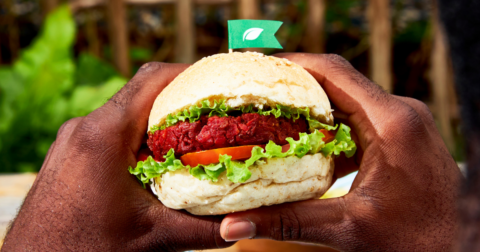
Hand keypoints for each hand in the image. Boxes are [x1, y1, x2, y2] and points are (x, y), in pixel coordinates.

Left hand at [2, 63, 230, 250]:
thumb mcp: (154, 238)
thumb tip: (242, 222)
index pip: (153, 79)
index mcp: (104, 134)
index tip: (218, 82)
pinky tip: (154, 160)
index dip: (190, 73)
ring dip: (157, 119)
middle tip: (212, 116)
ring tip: (188, 140)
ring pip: (125, 111)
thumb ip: (205, 229)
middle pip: (141, 93)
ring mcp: (73, 138)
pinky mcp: (70, 151)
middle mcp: (84, 127)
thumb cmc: (85, 250)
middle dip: (179, 99)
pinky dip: (136, 135)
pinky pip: (109, 129)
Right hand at [219, 53, 461, 250]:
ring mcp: (404, 125)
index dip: (293, 65)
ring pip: (349, 102)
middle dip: (296, 89)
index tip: (259, 68)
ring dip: (313, 110)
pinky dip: (331, 129)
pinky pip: (360, 120)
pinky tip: (309, 147)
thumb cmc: (418, 242)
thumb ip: (289, 222)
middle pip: (338, 83)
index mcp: (392, 123)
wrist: (460, 250)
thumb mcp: (348, 229)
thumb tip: (234, 224)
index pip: (334, 73)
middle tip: (258, 96)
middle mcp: (401, 114)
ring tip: (275, 120)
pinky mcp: (402, 138)